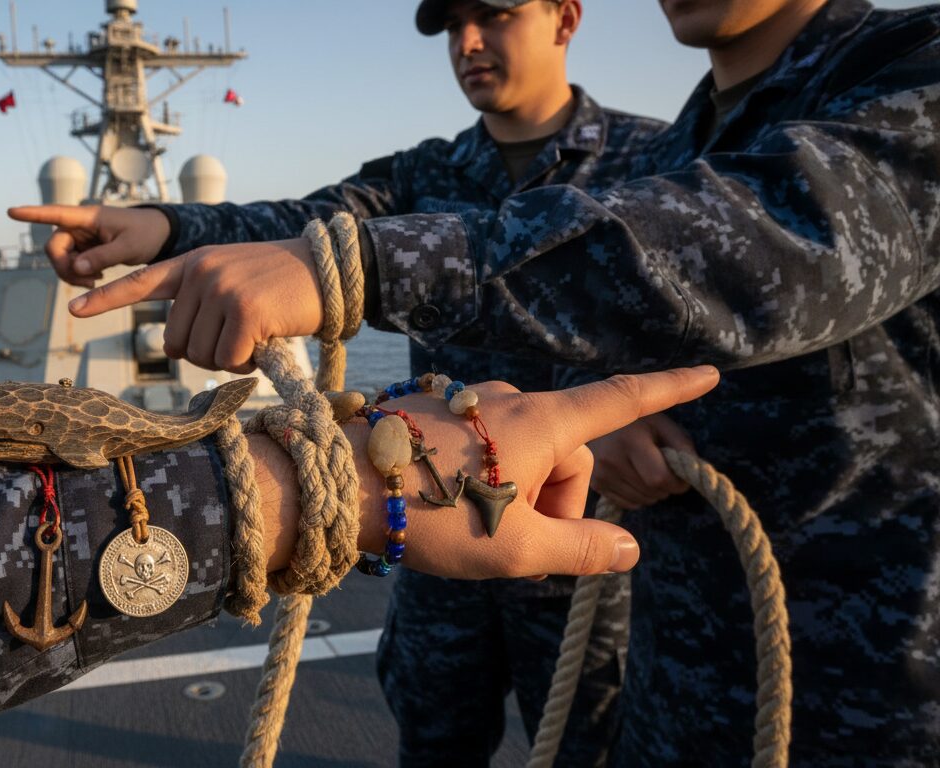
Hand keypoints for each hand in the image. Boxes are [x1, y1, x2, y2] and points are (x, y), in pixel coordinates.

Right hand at [7, 205, 170, 287]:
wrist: (158, 235)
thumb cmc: (145, 234)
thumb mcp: (128, 247)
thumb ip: (103, 257)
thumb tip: (76, 267)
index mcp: (88, 217)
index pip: (56, 213)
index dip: (33, 214)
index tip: (11, 212)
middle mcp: (79, 225)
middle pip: (54, 247)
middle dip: (63, 267)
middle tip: (87, 282)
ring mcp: (80, 238)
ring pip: (60, 259)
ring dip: (71, 274)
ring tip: (94, 282)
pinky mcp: (84, 249)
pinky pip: (70, 265)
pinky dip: (78, 275)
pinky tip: (96, 278)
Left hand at [69, 239, 323, 372]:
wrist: (326, 270)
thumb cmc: (281, 285)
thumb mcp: (233, 279)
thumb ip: (201, 301)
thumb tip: (179, 346)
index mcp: (193, 263)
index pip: (139, 281)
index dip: (105, 298)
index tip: (72, 308)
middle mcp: (201, 272)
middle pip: (175, 343)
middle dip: (204, 353)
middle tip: (237, 339)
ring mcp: (221, 289)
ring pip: (200, 356)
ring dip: (228, 360)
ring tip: (255, 336)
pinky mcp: (244, 311)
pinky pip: (229, 361)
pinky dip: (247, 364)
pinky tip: (265, 342)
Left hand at [254, 367, 720, 578]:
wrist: (333, 484)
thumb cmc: (429, 514)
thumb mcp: (516, 547)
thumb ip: (582, 549)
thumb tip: (629, 549)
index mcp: (541, 422)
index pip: (620, 400)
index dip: (666, 391)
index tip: (707, 373)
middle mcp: (508, 399)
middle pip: (565, 455)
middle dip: (555, 505)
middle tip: (512, 547)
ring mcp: (468, 403)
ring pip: (521, 457)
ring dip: (515, 498)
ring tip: (469, 532)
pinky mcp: (434, 415)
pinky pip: (481, 451)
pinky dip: (481, 484)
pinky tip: (442, 511)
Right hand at [587, 412, 694, 509]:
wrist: (595, 416)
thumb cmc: (638, 421)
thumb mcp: (663, 424)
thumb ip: (682, 447)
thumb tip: (692, 474)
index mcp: (630, 441)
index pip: (659, 478)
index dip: (678, 483)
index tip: (682, 476)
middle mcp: (610, 459)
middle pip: (652, 492)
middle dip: (667, 487)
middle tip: (666, 470)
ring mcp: (600, 474)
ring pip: (642, 501)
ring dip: (653, 493)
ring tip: (648, 472)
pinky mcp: (595, 484)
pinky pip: (628, 504)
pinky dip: (639, 497)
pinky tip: (635, 478)